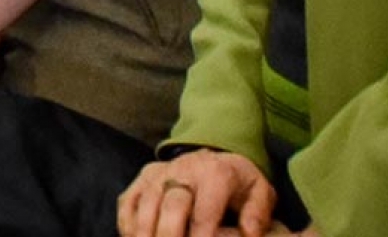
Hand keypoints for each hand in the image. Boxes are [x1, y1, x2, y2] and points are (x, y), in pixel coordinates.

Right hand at [117, 152, 278, 236]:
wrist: (215, 158)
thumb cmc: (238, 184)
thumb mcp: (259, 192)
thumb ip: (258, 214)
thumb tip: (250, 234)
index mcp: (216, 174)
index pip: (205, 212)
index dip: (201, 236)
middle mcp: (184, 169)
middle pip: (172, 207)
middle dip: (170, 235)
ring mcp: (160, 172)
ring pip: (146, 204)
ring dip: (146, 233)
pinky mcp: (143, 177)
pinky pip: (128, 201)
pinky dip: (128, 224)